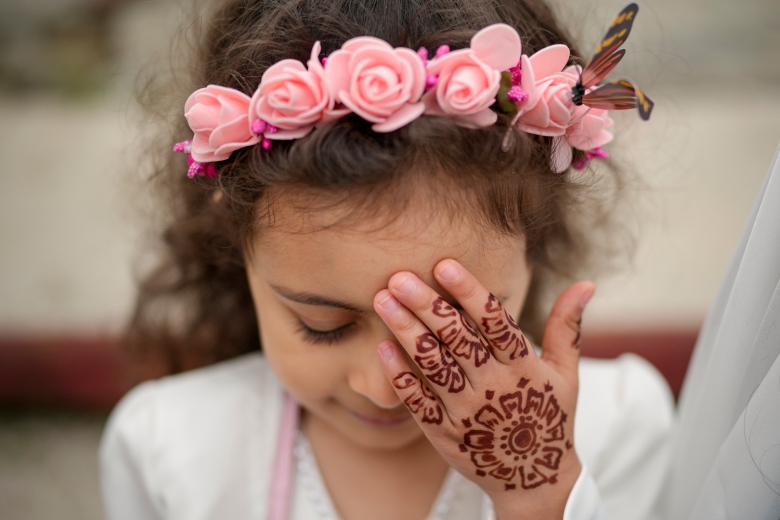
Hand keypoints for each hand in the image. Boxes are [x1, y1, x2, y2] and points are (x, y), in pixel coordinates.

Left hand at [373, 259, 593, 519]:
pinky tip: (382, 347)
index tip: (443, 264)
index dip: (470, 292)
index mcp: (523, 368)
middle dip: (426, 305)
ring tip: (382, 300)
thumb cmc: (549, 416)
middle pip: (457, 339)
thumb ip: (566, 327)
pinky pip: (418, 401)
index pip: (495, 322)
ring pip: (432, 365)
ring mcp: (466, 412)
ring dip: (405, 330)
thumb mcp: (566, 373)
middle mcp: (494, 388)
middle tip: (398, 276)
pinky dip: (400, 375)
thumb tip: (586, 283)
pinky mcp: (444, 433)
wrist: (534, 480)